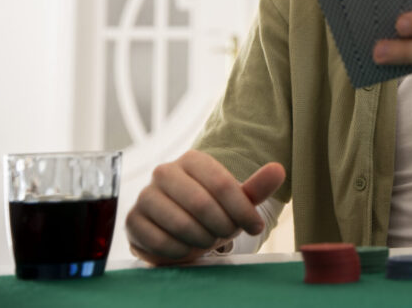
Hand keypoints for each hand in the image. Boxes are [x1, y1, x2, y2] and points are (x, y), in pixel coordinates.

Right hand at [126, 150, 284, 265]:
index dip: (242, 209)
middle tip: (227, 235)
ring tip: (208, 240)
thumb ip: (258, 187)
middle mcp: (165, 172)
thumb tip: (279, 169)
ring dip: (202, 239)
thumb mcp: (237, 200)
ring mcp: (145, 195)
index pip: (222, 183)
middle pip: (201, 203)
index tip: (256, 226)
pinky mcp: (132, 220)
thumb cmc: (213, 212)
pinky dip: (180, 251)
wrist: (179, 232)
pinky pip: (160, 241)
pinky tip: (187, 248)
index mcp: (192, 160)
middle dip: (222, 226)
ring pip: (181, 223)